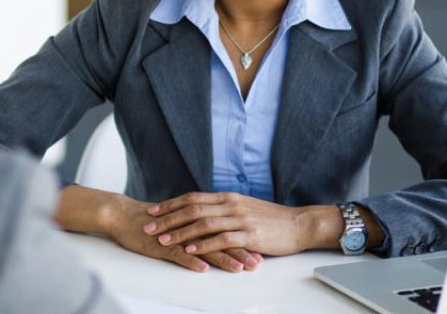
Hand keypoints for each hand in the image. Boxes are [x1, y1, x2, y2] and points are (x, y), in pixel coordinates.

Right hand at [107, 195, 262, 271]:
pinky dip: (191, 260)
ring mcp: (176, 234)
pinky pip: (178, 253)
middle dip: (241, 251)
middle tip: (258, 263)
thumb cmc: (156, 223)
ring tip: (239, 268)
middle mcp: (191, 225)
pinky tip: (203, 269)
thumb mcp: (183, 224)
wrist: (126, 216)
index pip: (227, 229)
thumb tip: (223, 236)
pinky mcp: (161, 243)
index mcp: (199, 219)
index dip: (244, 240)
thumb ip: (202, 228)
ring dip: (222, 258)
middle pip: (221, 238)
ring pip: (203, 246)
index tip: (263, 251)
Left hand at [143, 191, 315, 256]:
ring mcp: (239, 218)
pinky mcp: (249, 234)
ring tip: (162, 239)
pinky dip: (202, 243)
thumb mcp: (244, 208)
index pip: (192, 198)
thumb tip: (205, 213)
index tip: (152, 211)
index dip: (171, 204)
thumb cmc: (272, 219)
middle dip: (167, 218)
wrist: (298, 224)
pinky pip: (221, 238)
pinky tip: (189, 249)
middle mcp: (230, 204)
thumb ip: (225, 209)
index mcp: (228, 197)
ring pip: (203, 223)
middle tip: (148, 226)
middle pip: (192, 209)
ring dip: (180, 231)